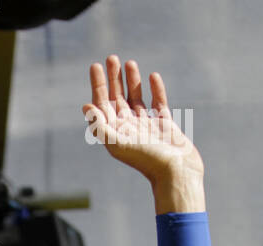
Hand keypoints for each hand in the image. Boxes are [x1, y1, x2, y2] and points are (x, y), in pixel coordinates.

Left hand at [83, 57, 204, 211]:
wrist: (176, 171)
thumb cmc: (147, 160)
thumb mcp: (119, 143)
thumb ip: (100, 126)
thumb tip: (86, 106)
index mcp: (116, 133)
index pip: (102, 105)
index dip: (98, 86)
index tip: (95, 66)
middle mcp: (129, 129)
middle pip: (117, 99)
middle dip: (113, 79)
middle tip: (111, 57)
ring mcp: (146, 126)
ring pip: (136, 99)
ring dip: (132, 81)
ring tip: (129, 62)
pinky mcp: (164, 124)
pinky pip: (158, 102)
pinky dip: (155, 89)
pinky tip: (153, 76)